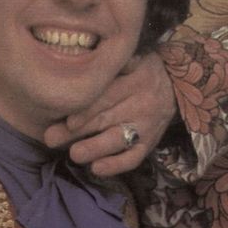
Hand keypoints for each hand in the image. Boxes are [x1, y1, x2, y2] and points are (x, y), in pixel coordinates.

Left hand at [43, 51, 176, 177]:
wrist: (176, 85)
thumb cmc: (142, 70)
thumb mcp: (131, 59)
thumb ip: (110, 65)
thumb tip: (79, 62)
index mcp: (134, 80)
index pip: (107, 96)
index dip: (87, 110)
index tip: (67, 120)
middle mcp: (141, 104)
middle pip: (106, 119)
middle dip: (77, 131)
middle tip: (51, 138)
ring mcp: (147, 127)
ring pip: (119, 140)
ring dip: (95, 149)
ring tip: (74, 155)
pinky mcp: (150, 144)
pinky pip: (134, 158)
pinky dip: (116, 166)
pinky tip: (96, 169)